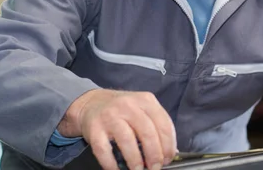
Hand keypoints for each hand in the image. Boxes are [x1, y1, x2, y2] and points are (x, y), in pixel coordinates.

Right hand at [59, 89, 176, 169]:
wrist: (91, 102)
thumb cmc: (122, 110)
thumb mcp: (142, 109)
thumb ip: (156, 125)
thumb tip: (171, 151)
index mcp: (145, 100)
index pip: (163, 123)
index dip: (168, 144)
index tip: (169, 158)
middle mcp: (129, 105)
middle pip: (147, 132)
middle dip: (155, 154)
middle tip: (156, 167)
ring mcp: (110, 116)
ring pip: (127, 141)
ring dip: (136, 160)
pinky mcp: (94, 128)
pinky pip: (104, 150)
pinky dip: (112, 164)